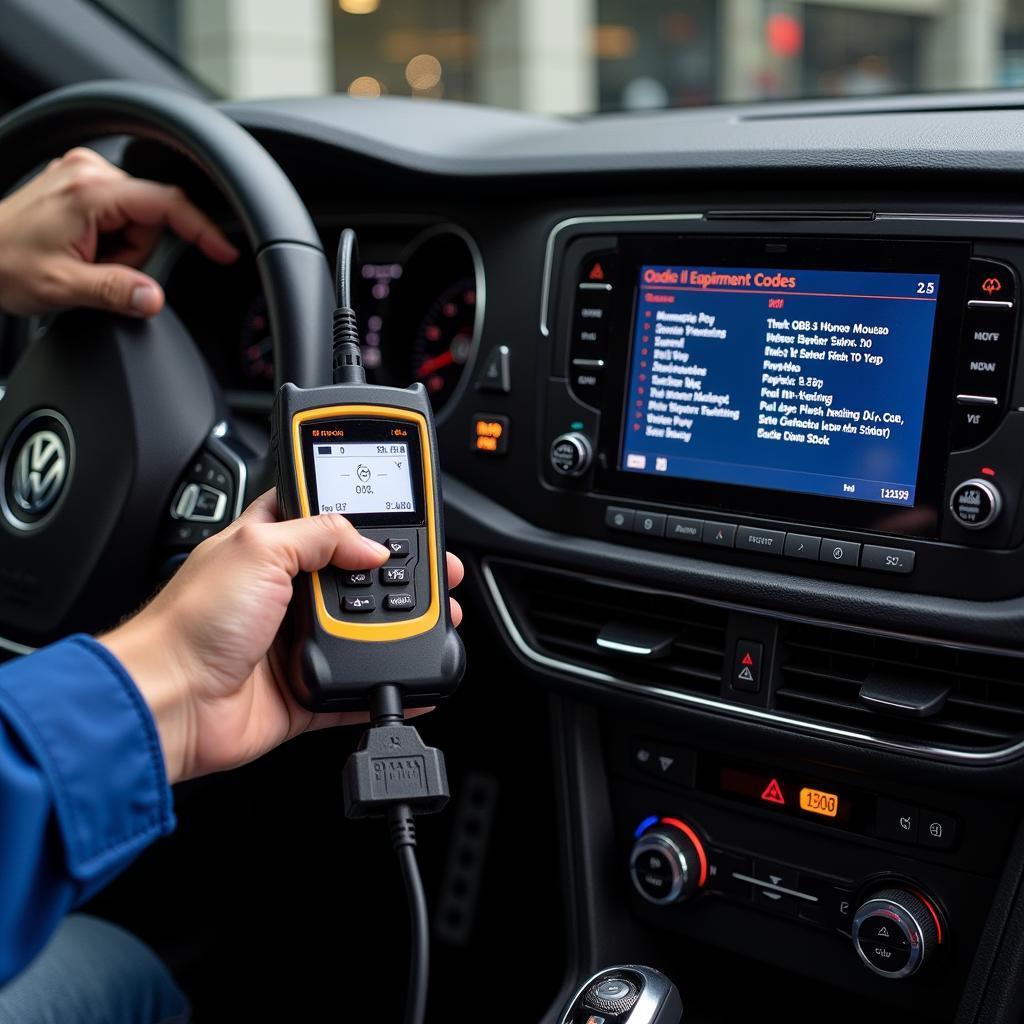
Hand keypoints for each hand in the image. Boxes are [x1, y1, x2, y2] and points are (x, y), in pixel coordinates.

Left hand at [0, 147, 237, 316]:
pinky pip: (122, 214)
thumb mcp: (61, 287)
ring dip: (123, 248)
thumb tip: (153, 298)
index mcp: (90, 190)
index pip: (167, 204)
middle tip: (98, 270)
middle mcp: (88, 171)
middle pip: (153, 216)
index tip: (225, 251)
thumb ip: (115, 292)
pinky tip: (84, 250)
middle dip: (136, 252)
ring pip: (139, 218)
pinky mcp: (81, 183)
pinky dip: (112, 239)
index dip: (202, 229)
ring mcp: (83, 173)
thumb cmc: (3, 264)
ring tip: (86, 261)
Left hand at [100, 491, 463, 784]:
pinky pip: (359, 685)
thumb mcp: (260, 549)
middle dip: (399, 571)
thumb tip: (372, 547)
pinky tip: (416, 676)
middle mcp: (285, 592)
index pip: (324, 514)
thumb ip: (322, 535)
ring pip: (366, 629)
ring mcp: (296, 640)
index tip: (401, 506)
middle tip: (438, 566)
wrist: (170, 701)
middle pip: (357, 575)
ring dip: (402, 624)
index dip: (362, 509)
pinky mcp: (305, 687)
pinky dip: (389, 682)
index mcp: (270, 546)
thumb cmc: (191, 623)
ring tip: (440, 614)